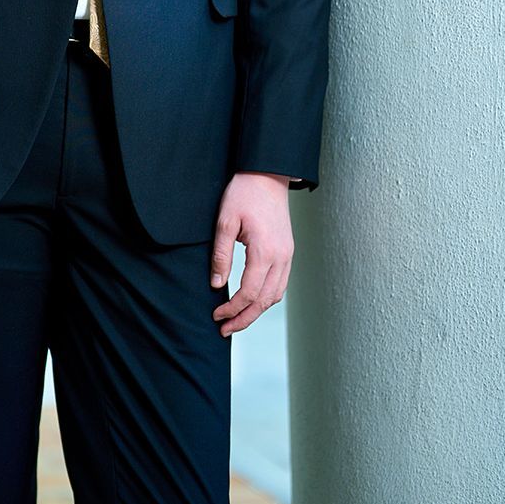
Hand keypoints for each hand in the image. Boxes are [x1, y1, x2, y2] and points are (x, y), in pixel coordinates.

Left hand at [210, 172, 293, 336]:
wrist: (267, 174)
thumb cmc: (244, 194)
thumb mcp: (225, 222)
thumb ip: (221, 255)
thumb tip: (216, 285)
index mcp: (265, 251)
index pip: (249, 293)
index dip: (232, 309)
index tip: (217, 315)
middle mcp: (281, 257)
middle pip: (265, 301)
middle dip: (244, 318)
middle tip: (225, 329)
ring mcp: (287, 255)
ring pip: (276, 295)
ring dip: (257, 311)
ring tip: (237, 319)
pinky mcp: (288, 251)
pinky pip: (281, 283)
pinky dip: (267, 297)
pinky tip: (253, 300)